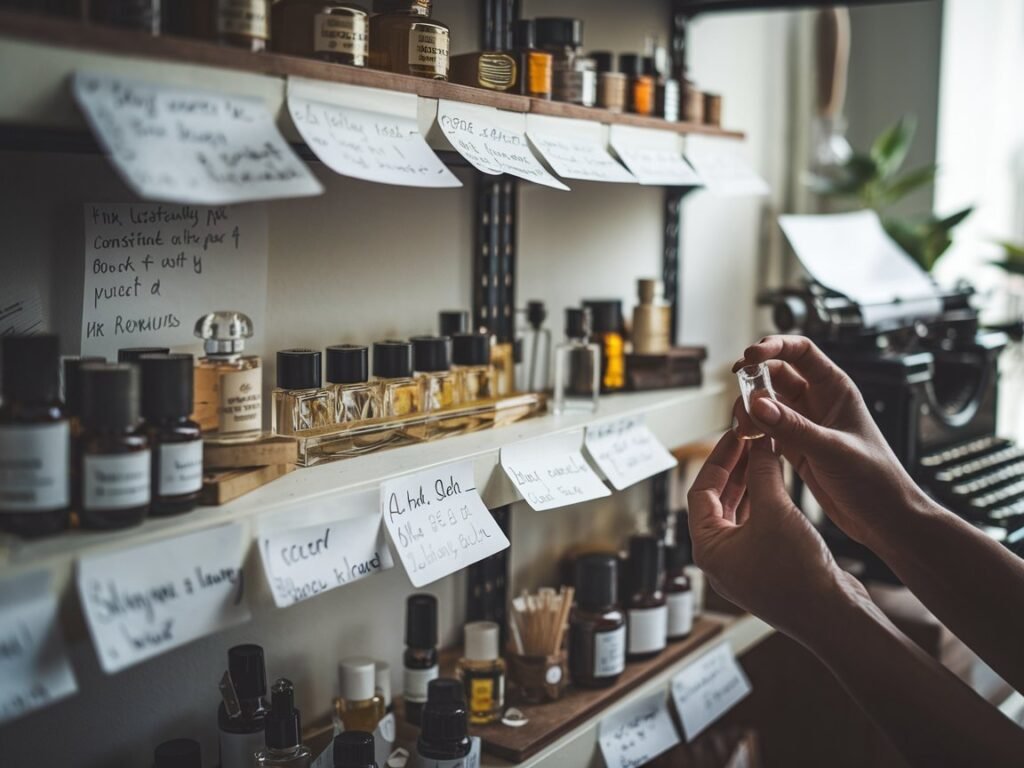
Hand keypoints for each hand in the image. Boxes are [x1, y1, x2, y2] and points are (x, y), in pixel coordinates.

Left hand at [687, 431, 856, 640]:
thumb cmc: (798, 576)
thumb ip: (761, 474)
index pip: (701, 493)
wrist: (835, 617)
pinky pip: (759, 527)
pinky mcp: (768, 569)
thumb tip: (758, 447)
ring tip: (763, 455)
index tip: (733, 437)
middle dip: (734, 470)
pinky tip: (777, 484)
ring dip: (750, 484)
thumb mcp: (775, 512)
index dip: (718, 460)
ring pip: (739, 514)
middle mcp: (721, 559)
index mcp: (708, 550)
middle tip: (749, 441)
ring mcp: (745, 566)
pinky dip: (765, 503)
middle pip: (718, 502)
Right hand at [731, 335, 930, 550]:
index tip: (749, 356)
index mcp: (836, 390)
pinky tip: (747, 439)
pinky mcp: (796, 448)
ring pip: (767, 402)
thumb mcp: (833, 449)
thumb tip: (757, 404)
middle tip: (740, 399)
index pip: (801, 352)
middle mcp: (819, 402)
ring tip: (743, 427)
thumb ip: (793, 427)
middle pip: (776, 375)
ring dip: (750, 409)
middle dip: (754, 382)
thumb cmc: (876, 480)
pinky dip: (753, 430)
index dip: (774, 347)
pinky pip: (766, 428)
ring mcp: (805, 424)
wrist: (886, 519)